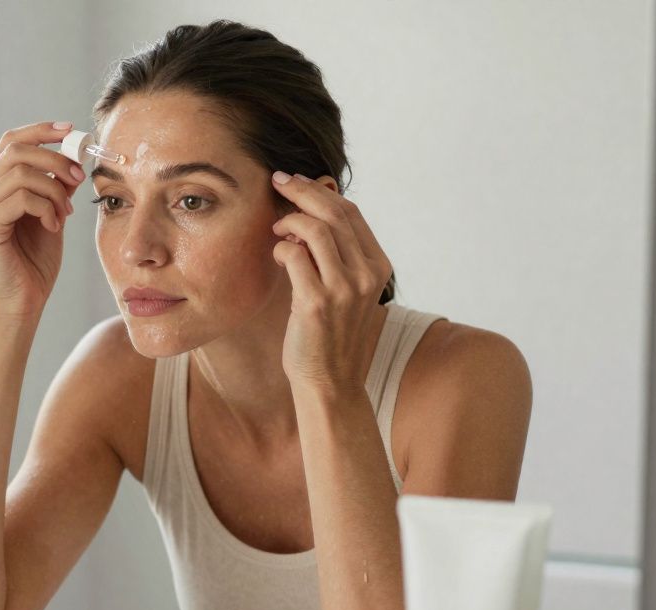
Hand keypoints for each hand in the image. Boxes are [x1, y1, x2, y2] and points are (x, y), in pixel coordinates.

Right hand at [0, 121, 84, 319]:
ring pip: (21, 173)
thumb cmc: (35, 265)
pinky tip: (53, 226)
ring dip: (54, 189)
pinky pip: (21, 197)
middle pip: (16, 150)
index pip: (10, 143)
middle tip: (79, 179)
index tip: (70, 131)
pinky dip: (46, 207)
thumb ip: (57, 187)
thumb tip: (74, 156)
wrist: (24, 305)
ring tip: (64, 214)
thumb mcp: (52, 215)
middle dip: (56, 160)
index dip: (40, 131)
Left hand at [270, 172, 393, 396]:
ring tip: (277, 228)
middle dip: (301, 190)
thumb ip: (337, 255)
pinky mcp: (316, 303)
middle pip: (333, 213)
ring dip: (289, 219)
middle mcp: (366, 274)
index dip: (321, 191)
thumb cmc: (331, 335)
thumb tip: (308, 213)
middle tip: (277, 182)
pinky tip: (277, 254)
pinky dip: (281, 247)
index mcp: (378, 267)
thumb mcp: (346, 290)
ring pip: (315, 229)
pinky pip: (294, 255)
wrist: (330, 382)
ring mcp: (344, 289)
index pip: (351, 212)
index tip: (296, 181)